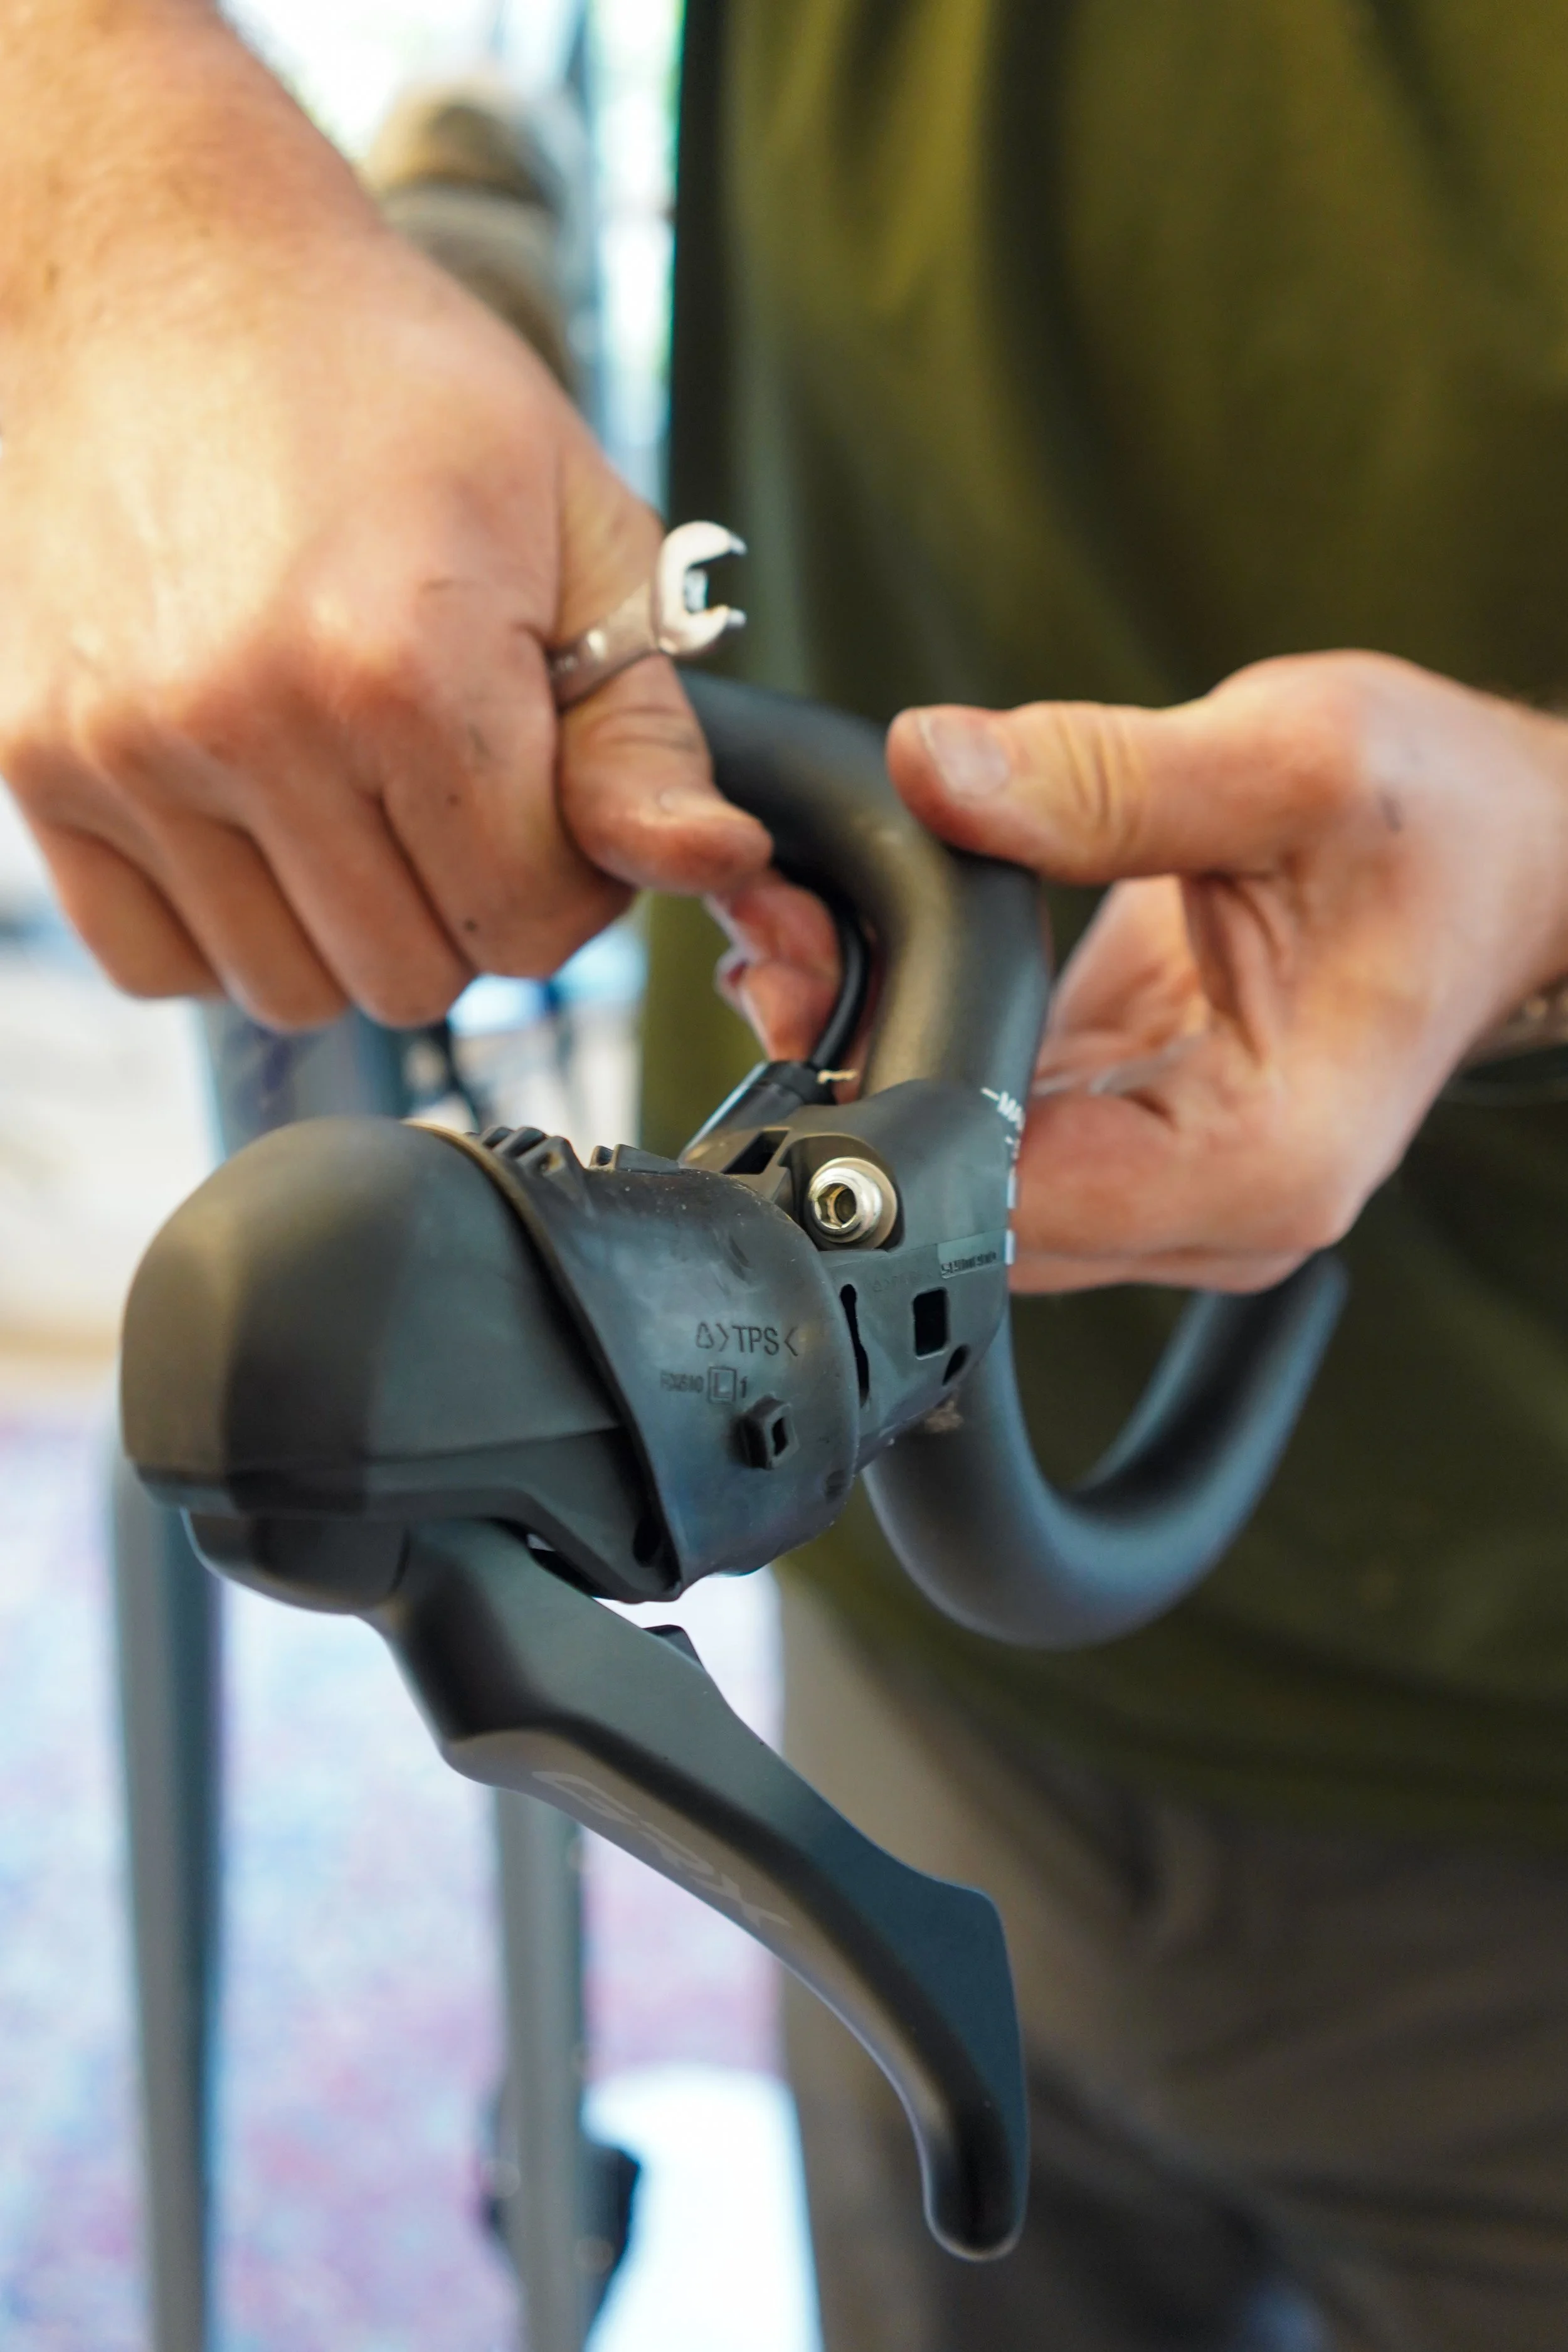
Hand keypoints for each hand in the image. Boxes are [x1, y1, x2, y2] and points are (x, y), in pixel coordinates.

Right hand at [0, 5, 769, 1028]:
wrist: (168, 273)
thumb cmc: (396, 391)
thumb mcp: (579, 533)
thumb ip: (647, 733)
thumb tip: (716, 869)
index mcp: (401, 664)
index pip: (527, 923)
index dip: (573, 883)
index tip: (555, 801)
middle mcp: (247, 720)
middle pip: (413, 976)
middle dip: (468, 908)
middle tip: (461, 792)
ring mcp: (125, 749)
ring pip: (289, 990)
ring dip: (349, 928)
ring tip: (360, 798)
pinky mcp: (34, 760)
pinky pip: (153, 964)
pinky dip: (222, 930)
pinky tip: (259, 825)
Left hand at [718, 652, 1567, 1290]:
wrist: (1506, 858)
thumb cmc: (1439, 825)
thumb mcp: (1291, 761)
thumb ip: (1102, 778)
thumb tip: (929, 770)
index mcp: (1261, 1161)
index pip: (1013, 1200)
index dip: (890, 1107)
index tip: (813, 991)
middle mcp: (1214, 1216)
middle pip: (971, 1219)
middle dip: (866, 1099)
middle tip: (795, 954)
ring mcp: (1170, 1199)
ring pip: (968, 1192)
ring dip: (886, 1086)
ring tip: (830, 951)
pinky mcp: (1133, 1154)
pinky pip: (997, 1144)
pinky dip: (934, 1070)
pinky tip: (894, 972)